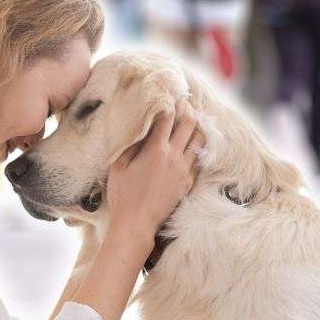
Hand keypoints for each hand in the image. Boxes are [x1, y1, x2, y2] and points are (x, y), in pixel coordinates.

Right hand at [106, 100, 202, 246]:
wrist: (137, 224)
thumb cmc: (123, 195)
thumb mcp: (119, 165)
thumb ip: (130, 143)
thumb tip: (137, 126)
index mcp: (156, 150)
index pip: (167, 118)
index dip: (169, 104)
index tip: (167, 95)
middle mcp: (174, 157)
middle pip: (189, 125)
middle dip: (187, 110)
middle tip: (184, 102)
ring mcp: (185, 171)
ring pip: (199, 141)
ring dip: (196, 127)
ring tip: (192, 120)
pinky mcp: (189, 183)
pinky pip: (199, 159)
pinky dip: (197, 147)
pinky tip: (193, 144)